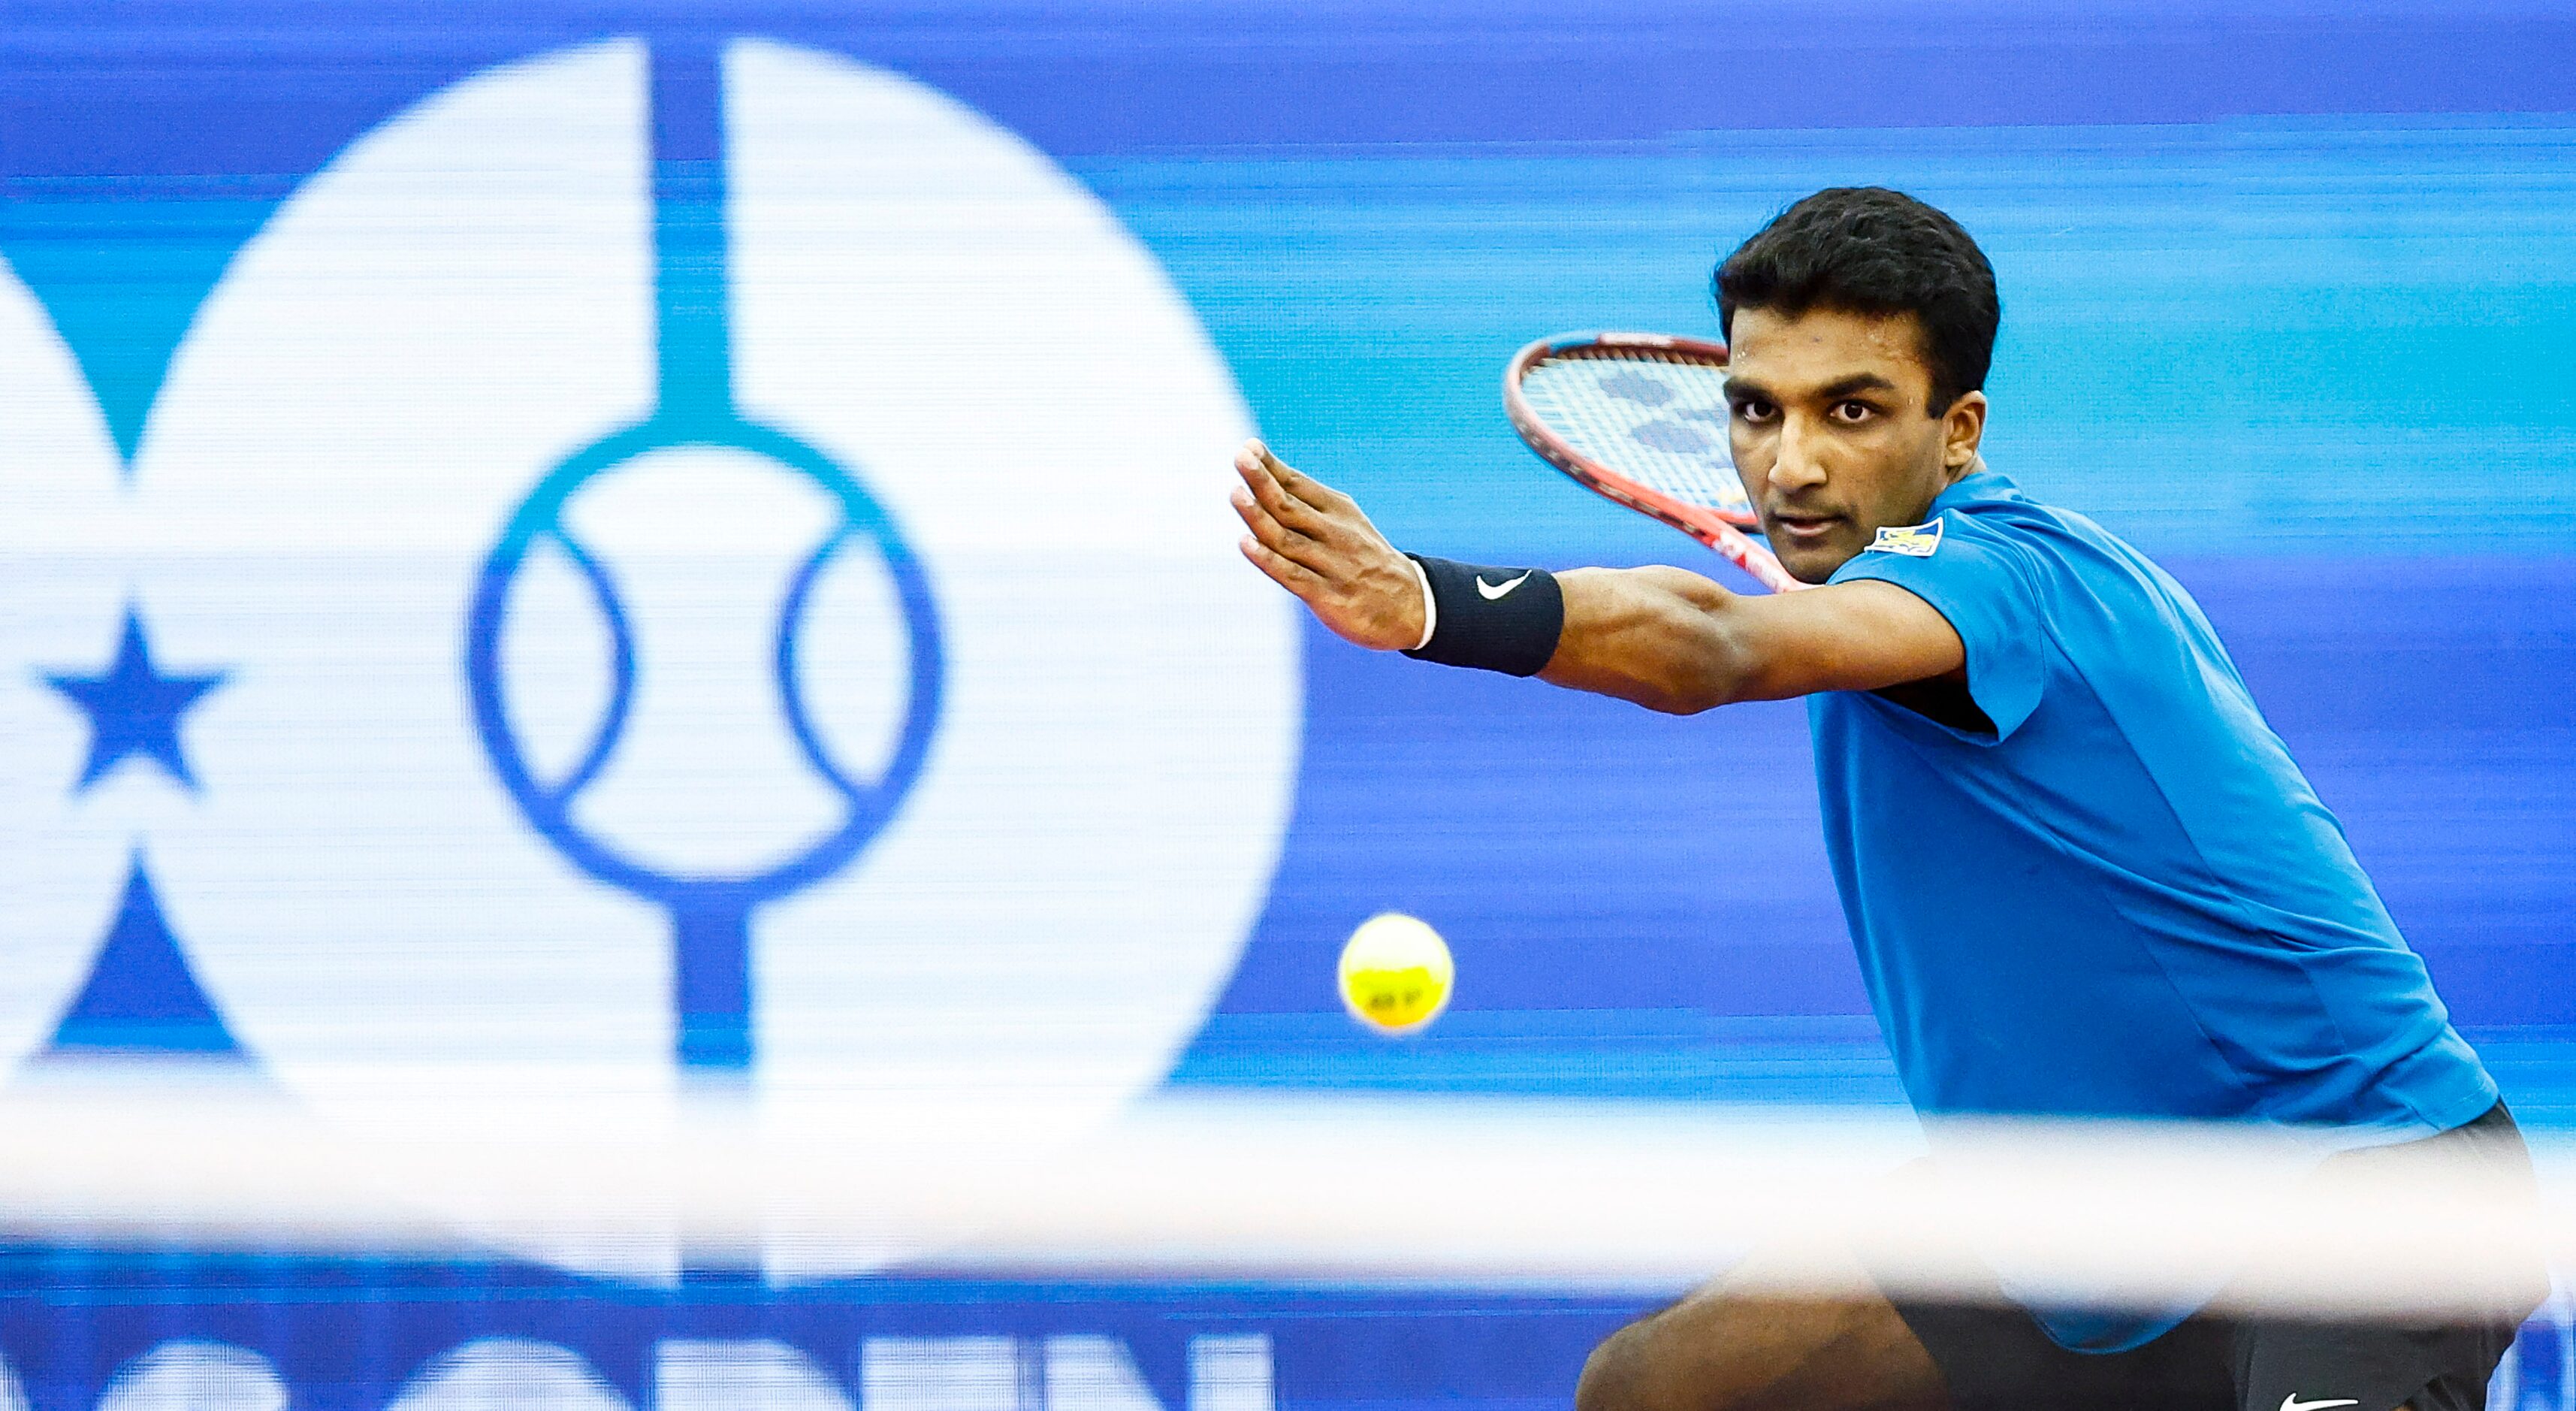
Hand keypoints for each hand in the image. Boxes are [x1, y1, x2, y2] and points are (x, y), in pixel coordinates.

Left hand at [1229, 439, 1426, 651]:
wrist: (1412, 605)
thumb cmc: (1366, 559)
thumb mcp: (1347, 523)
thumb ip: (1308, 504)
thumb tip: (1267, 474)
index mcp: (1340, 510)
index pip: (1298, 484)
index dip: (1271, 466)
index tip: (1247, 447)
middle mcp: (1335, 533)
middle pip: (1289, 505)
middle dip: (1262, 481)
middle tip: (1240, 458)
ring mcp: (1332, 565)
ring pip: (1287, 537)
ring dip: (1258, 515)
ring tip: (1236, 493)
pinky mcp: (1328, 596)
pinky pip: (1292, 575)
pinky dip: (1267, 559)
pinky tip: (1245, 543)